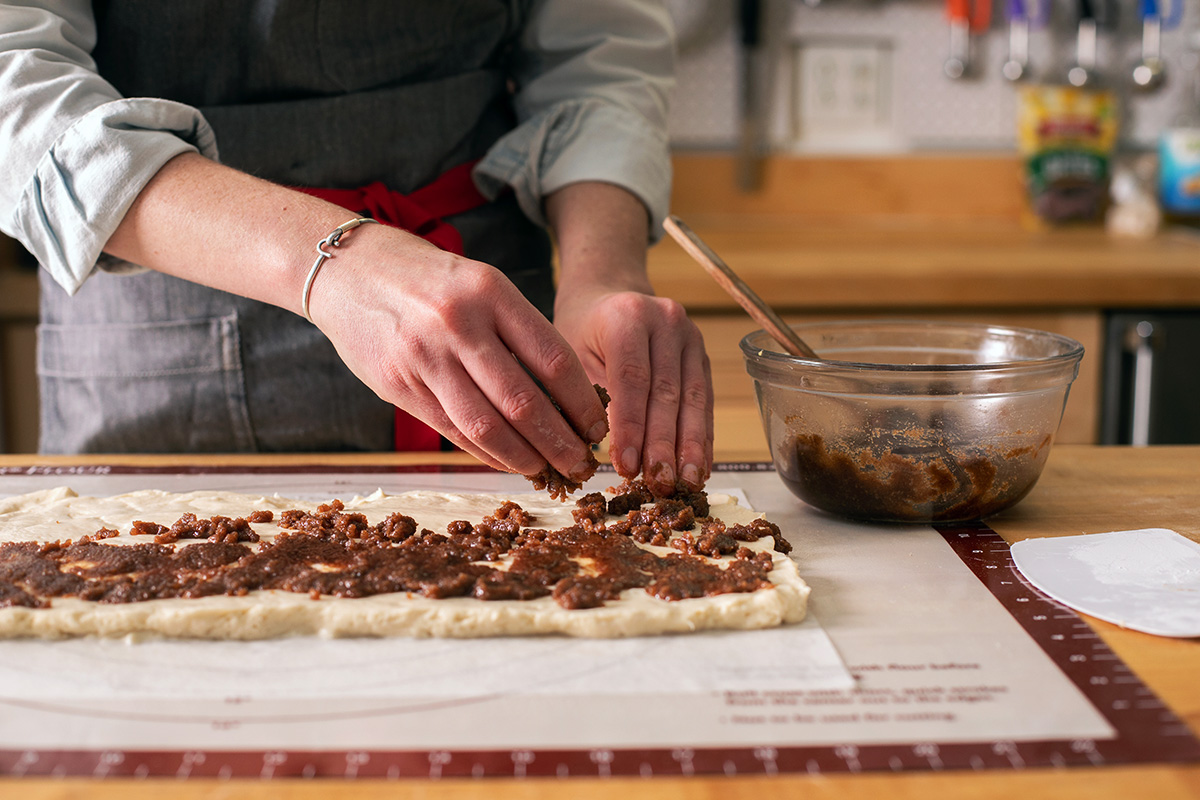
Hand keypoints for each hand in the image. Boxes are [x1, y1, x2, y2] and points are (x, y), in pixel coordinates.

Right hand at [309, 225, 608, 479]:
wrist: (347, 269)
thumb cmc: (428, 279)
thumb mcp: (479, 284)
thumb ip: (515, 331)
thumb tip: (564, 395)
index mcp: (490, 293)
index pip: (553, 360)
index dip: (582, 403)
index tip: (598, 426)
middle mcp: (458, 325)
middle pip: (524, 402)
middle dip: (560, 442)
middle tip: (581, 463)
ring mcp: (425, 358)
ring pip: (486, 426)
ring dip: (524, 457)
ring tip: (547, 470)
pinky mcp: (398, 385)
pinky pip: (452, 430)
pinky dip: (485, 452)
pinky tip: (508, 461)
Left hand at [546, 182, 712, 495]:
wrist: (606, 293)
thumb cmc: (580, 330)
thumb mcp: (569, 354)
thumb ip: (584, 397)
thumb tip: (593, 454)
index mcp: (626, 317)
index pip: (632, 379)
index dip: (631, 427)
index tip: (625, 467)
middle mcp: (666, 321)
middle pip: (668, 392)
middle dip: (663, 444)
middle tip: (657, 483)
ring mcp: (690, 335)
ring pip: (693, 399)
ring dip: (690, 446)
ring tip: (685, 483)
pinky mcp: (702, 353)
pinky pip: (705, 400)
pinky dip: (702, 436)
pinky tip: (699, 466)